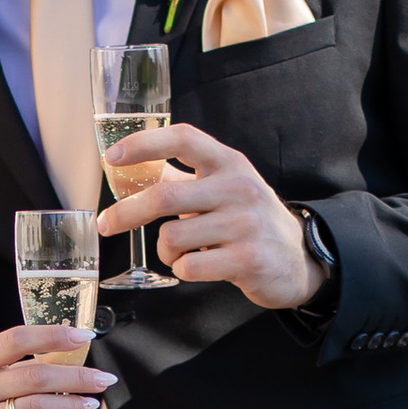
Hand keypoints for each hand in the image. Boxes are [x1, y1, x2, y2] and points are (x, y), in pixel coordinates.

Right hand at [0, 322, 112, 408]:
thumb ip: (17, 368)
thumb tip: (70, 356)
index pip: (17, 339)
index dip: (54, 335)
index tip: (84, 336)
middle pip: (35, 375)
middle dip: (77, 376)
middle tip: (101, 379)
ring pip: (38, 406)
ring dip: (73, 403)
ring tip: (90, 402)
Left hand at [99, 122, 321, 307]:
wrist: (300, 258)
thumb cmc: (249, 220)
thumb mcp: (224, 189)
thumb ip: (184, 180)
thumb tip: (132, 171)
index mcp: (229, 163)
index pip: (183, 138)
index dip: (144, 143)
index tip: (112, 156)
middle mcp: (238, 187)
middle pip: (164, 196)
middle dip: (126, 213)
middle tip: (107, 224)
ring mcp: (245, 224)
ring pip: (172, 238)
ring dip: (165, 250)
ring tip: (181, 252)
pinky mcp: (247, 259)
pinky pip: (189, 267)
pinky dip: (183, 269)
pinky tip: (200, 266)